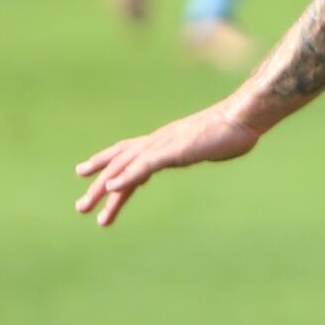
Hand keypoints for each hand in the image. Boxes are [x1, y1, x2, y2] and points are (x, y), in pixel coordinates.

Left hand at [73, 103, 259, 226]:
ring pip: (124, 167)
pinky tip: (111, 188)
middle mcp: (157, 141)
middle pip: (118, 163)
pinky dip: (125, 177)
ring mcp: (163, 145)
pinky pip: (142, 166)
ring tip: (87, 207)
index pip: (127, 152)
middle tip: (81, 207)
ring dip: (103, 188)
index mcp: (164, 141)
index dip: (105, 162)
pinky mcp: (172, 151)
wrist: (243, 117)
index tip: (85, 174)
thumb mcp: (208, 144)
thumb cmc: (233, 130)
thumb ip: (200, 149)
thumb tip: (205, 149)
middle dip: (97, 185)